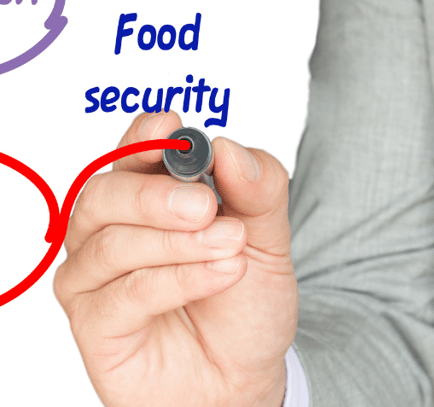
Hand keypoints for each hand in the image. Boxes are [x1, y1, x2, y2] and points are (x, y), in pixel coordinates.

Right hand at [53, 112, 297, 406]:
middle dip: (160, 195)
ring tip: (231, 247)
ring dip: (179, 242)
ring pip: (112, 241)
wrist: (245, 375)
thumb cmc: (245, 303)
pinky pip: (122, 293)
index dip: (146, 137)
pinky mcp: (94, 323)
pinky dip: (176, 279)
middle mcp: (113, 231)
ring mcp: (97, 277)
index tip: (171, 128)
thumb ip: (258, 189)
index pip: (133, 154)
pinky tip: (220, 274)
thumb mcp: (268, 238)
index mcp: (151, 199)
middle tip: (208, 207)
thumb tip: (227, 149)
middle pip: (107, 193)